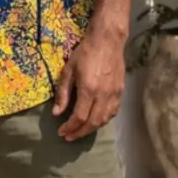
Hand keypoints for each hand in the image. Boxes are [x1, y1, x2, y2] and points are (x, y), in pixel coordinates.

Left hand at [52, 26, 125, 140]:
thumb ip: (62, 93)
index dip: (70, 127)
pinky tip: (95, 121)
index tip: (61, 131)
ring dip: (91, 129)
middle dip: (79, 132)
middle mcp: (103, 95)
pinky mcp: (120, 92)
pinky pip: (113, 112)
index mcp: (88, 89)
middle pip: (92, 122)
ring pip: (104, 119)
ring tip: (80, 131)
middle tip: (69, 136)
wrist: (108, 40)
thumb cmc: (85, 53)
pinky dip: (103, 120)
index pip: (79, 117)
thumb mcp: (68, 70)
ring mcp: (114, 94)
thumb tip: (56, 113)